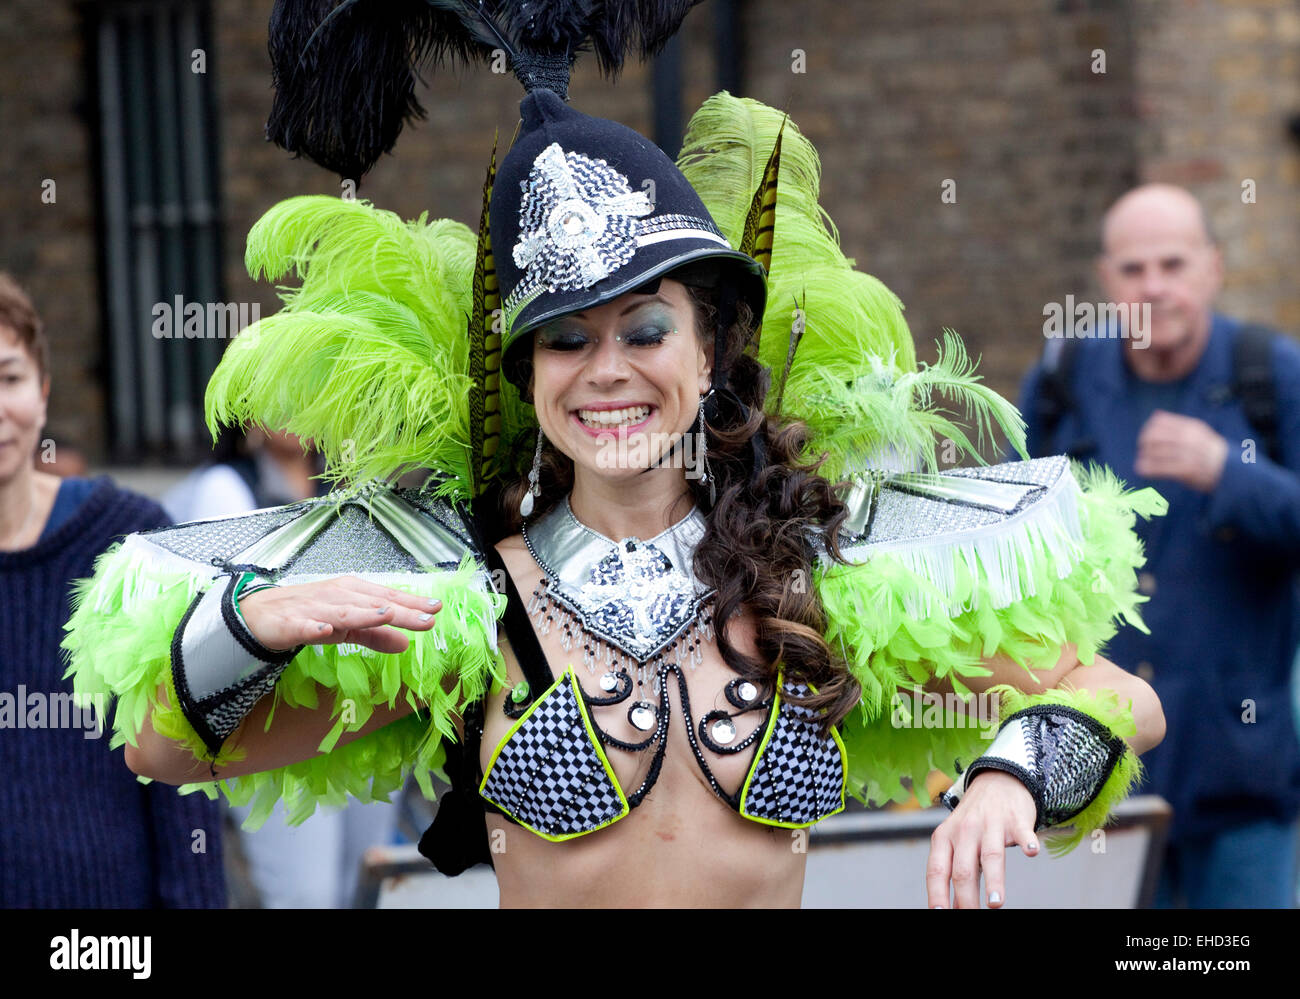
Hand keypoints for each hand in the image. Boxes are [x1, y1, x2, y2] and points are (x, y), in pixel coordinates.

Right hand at [238, 576, 440, 653]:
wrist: (260, 613)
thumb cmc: (309, 614)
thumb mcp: (347, 627)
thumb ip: (376, 635)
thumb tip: (407, 644)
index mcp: (353, 594)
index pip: (387, 598)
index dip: (412, 603)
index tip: (437, 608)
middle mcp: (337, 597)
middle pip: (372, 604)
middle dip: (400, 609)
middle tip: (428, 616)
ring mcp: (314, 609)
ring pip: (342, 612)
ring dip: (364, 613)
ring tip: (387, 615)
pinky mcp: (290, 623)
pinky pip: (302, 627)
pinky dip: (312, 627)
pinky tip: (324, 631)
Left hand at [927, 770, 1038, 908]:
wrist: (996, 781)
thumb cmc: (973, 821)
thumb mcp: (956, 843)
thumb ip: (955, 873)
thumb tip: (954, 908)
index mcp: (944, 838)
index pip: (937, 870)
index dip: (937, 894)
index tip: (940, 913)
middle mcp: (964, 831)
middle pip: (963, 870)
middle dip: (966, 899)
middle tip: (972, 916)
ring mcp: (991, 824)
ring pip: (990, 856)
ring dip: (993, 881)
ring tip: (994, 904)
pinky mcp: (1016, 819)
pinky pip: (1022, 832)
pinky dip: (1027, 842)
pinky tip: (1031, 852)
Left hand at [1135, 410, 1227, 491]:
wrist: (1233, 471)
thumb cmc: (1211, 452)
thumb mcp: (1199, 432)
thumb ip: (1179, 424)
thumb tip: (1156, 414)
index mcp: (1191, 427)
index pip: (1160, 422)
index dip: (1148, 429)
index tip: (1145, 437)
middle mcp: (1189, 438)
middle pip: (1154, 436)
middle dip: (1144, 443)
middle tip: (1143, 450)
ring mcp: (1188, 454)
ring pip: (1156, 452)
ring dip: (1145, 457)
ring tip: (1141, 461)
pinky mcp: (1187, 470)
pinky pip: (1161, 468)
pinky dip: (1148, 468)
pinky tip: (1142, 470)